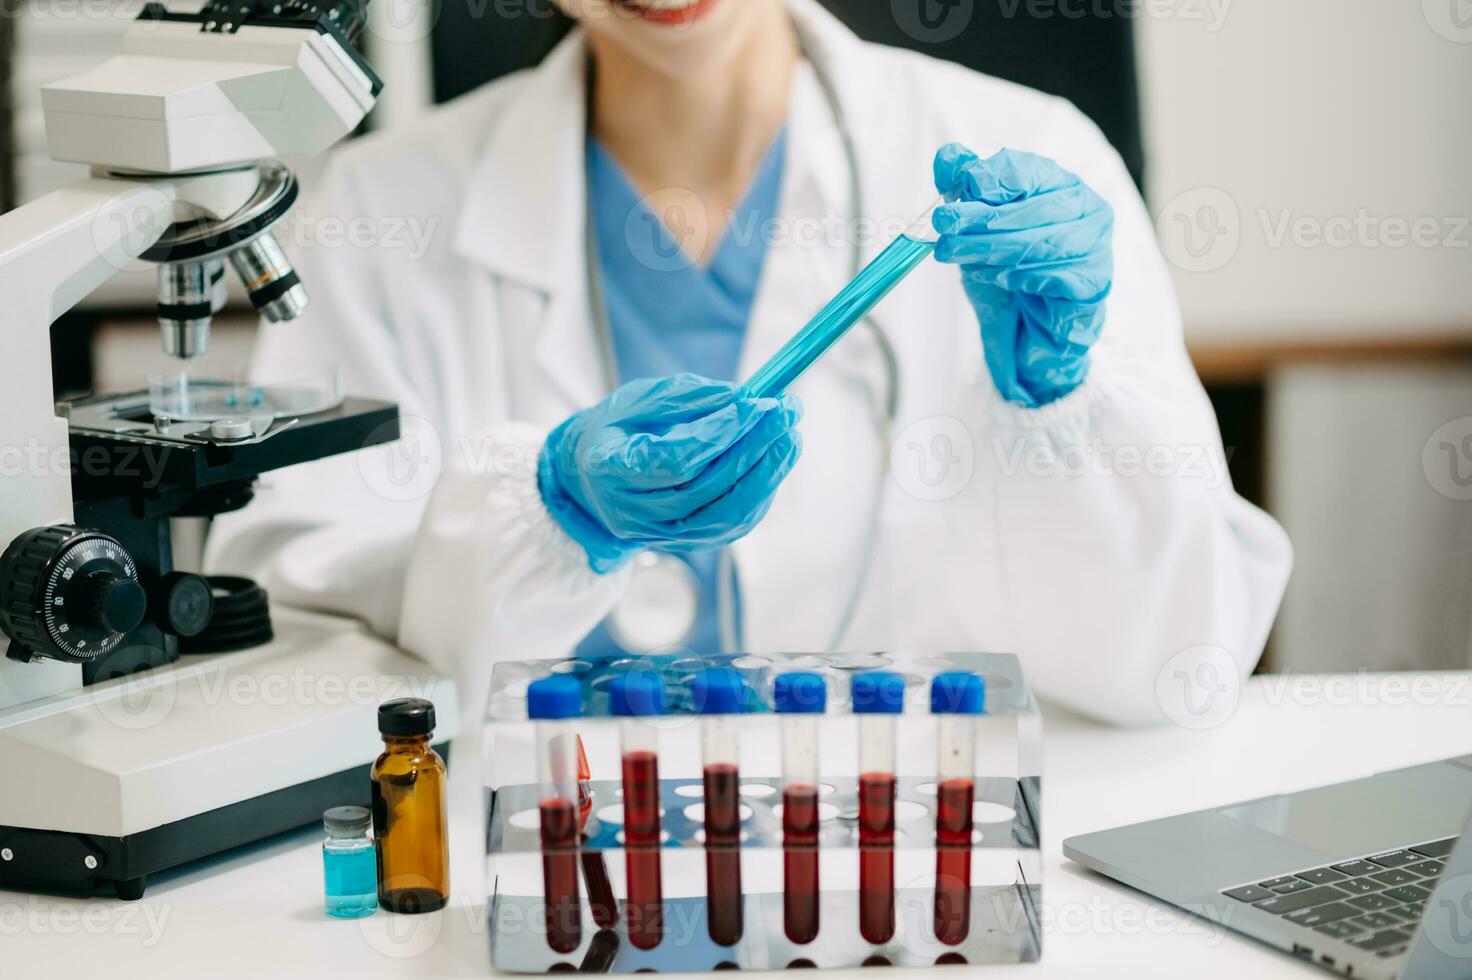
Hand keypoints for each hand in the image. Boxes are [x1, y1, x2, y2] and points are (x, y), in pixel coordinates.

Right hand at [538, 374, 802, 572]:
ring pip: (724, 516)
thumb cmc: (616, 431)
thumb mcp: (635, 399)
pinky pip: (730, 526)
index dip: (720, 433)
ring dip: (766, 475)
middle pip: (706, 490)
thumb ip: (684, 398)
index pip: (675, 460)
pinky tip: (776, 462)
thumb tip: (739, 397)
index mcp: (609, 471)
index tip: (758, 402)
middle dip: (754, 448)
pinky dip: (759, 494)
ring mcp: (659, 536)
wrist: (591, 480)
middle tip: (787, 412)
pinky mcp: (684, 545)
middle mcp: (632, 514)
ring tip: (791, 437)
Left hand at [932, 143, 1113, 407]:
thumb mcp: (977, 227)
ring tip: (959, 257)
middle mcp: (1087, 207)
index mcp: (1060, 183)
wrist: (1029, 326)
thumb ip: (964, 189)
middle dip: (979, 220)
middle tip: (943, 229)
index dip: (990, 178)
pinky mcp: (1094, 282)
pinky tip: (1000, 280)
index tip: (959, 190)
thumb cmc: (1008, 268)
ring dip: (990, 251)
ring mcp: (1096, 244)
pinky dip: (1018, 278)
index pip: (1027, 170)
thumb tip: (948, 158)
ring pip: (1037, 243)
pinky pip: (1050, 277)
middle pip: (1029, 209)